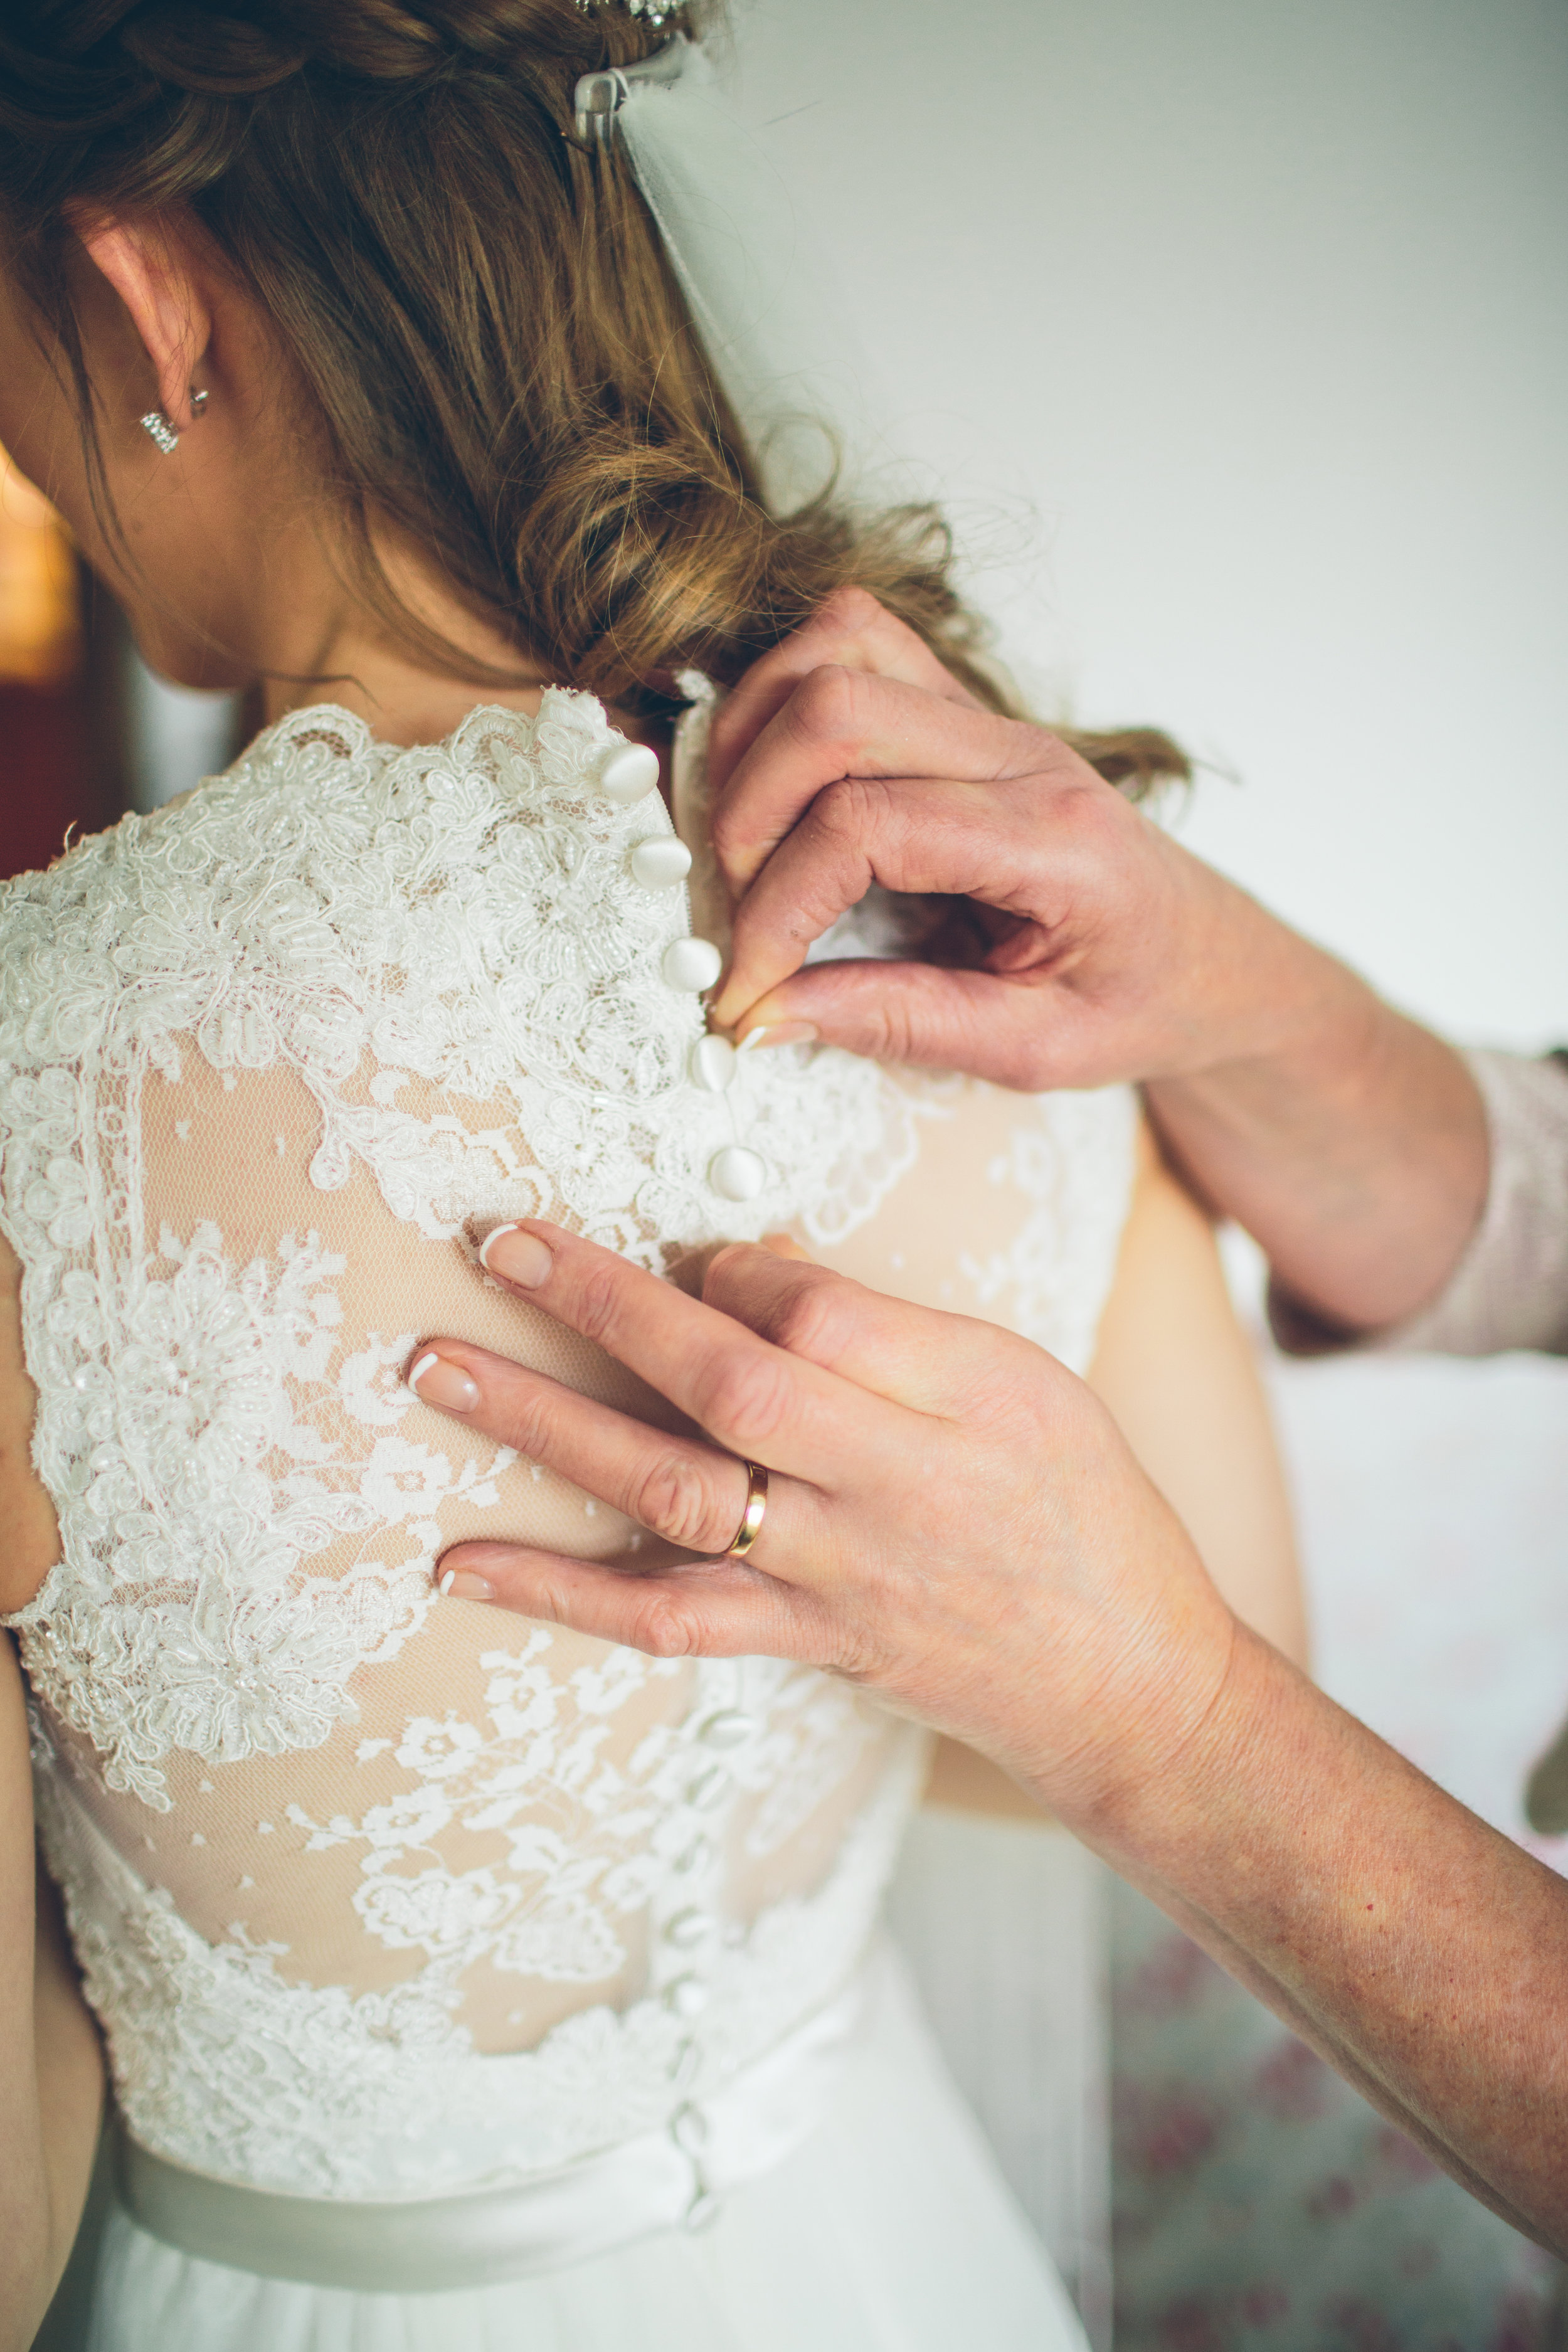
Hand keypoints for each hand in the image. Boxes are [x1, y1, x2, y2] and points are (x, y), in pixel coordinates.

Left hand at [411, 1222, 1236, 1815]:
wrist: (1123, 1683)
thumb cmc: (1083, 1508)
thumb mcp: (1027, 1381)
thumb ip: (892, 1326)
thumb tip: (750, 1267)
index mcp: (959, 1403)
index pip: (816, 1317)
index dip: (735, 1272)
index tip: (697, 1250)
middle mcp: (886, 1492)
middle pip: (725, 1389)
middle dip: (604, 1307)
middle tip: (497, 1244)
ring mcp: (830, 1578)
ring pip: (671, 1495)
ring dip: (545, 1428)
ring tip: (438, 1372)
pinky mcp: (795, 1644)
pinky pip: (662, 1621)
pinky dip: (555, 1591)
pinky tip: (460, 1561)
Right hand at [704, 592, 1318, 1092]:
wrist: (1213, 961)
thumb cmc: (1139, 1004)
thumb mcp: (1033, 1051)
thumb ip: (898, 1025)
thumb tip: (761, 1015)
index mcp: (1054, 841)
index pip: (867, 826)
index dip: (778, 908)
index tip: (744, 990)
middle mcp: (1023, 754)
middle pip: (838, 709)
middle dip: (750, 814)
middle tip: (736, 911)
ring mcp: (993, 719)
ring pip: (839, 647)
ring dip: (756, 737)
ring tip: (743, 846)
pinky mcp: (964, 712)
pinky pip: (855, 645)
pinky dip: (784, 700)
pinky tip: (772, 791)